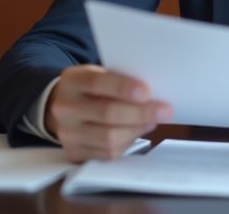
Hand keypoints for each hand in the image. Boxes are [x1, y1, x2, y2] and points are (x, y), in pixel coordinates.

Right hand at [45, 64, 172, 161]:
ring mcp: (67, 133)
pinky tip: (137, 132)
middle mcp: (65, 107)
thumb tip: (152, 94)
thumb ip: (121, 80)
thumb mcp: (101, 74)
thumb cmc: (92, 89)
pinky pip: (107, 153)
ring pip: (109, 137)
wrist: (67, 106)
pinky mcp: (74, 152)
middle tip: (163, 110)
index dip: (123, 88)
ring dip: (137, 129)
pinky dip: (127, 143)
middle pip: (106, 113)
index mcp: (71, 81)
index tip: (146, 92)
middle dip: (140, 113)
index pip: (97, 83)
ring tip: (152, 121)